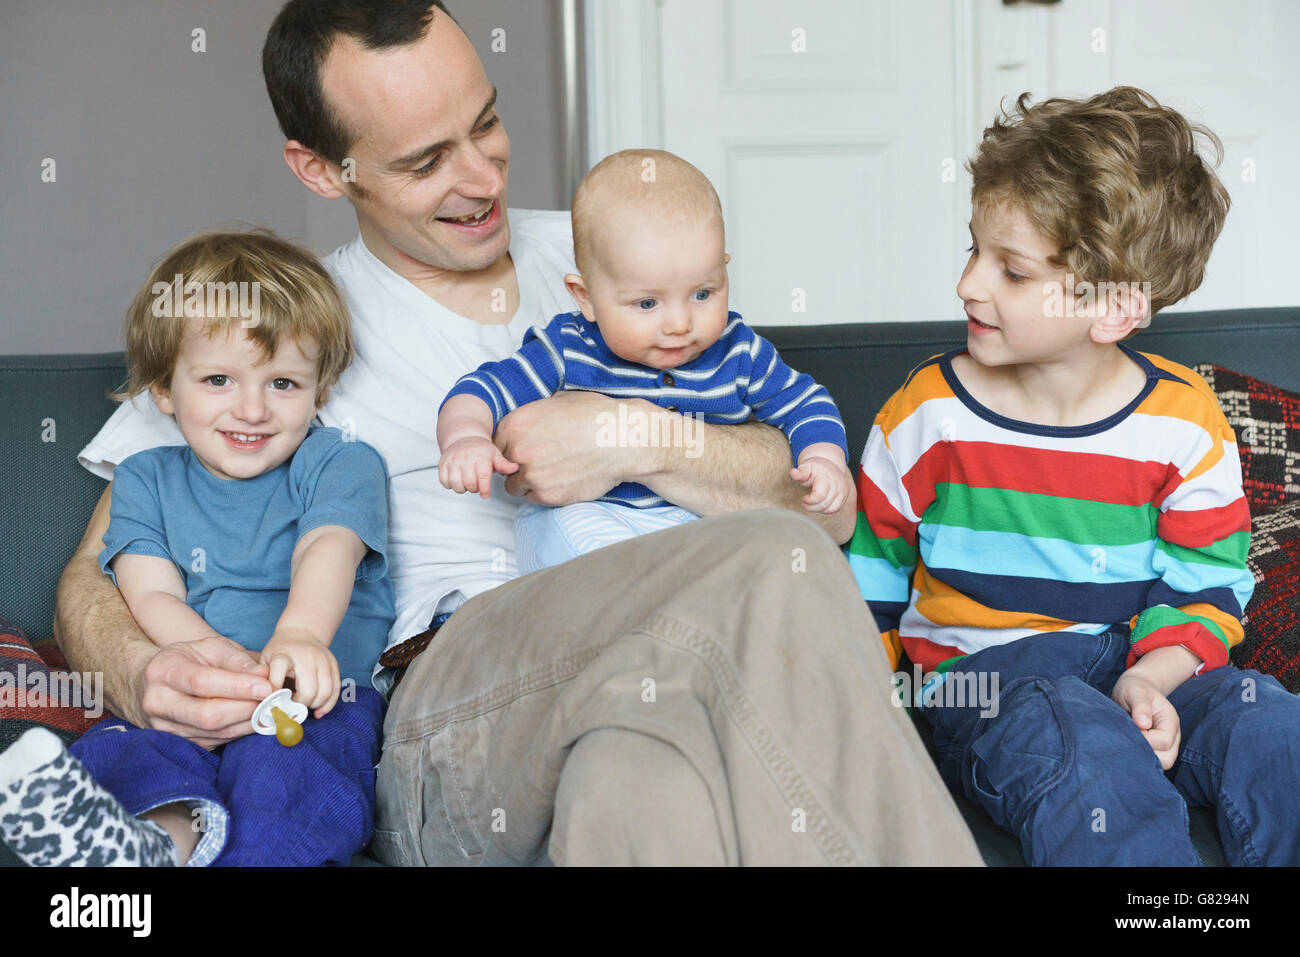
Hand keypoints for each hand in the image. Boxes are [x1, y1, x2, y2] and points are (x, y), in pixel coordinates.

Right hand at [136, 635, 272, 749]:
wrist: (150, 682)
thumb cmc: (187, 660)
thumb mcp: (210, 648)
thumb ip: (237, 660)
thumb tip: (265, 676)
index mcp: (163, 671)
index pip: (203, 683)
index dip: (238, 687)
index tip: (267, 686)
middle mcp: (157, 702)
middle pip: (208, 714)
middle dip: (246, 708)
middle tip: (273, 700)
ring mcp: (164, 727)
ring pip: (213, 732)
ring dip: (247, 722)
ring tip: (268, 709)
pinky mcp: (178, 742)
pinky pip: (214, 742)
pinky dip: (238, 731)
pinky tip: (253, 719)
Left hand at [260, 625, 340, 717]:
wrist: (301, 633)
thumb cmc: (280, 652)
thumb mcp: (265, 660)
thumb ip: (262, 679)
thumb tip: (265, 703)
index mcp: (285, 654)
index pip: (280, 670)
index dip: (274, 688)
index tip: (272, 699)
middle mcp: (307, 656)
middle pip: (309, 691)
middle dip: (299, 704)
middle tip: (291, 706)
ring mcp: (324, 660)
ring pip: (325, 692)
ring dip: (314, 705)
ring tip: (303, 705)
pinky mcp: (334, 665)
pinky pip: (336, 690)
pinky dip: (328, 704)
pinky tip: (318, 711)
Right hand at [439, 435, 517, 498]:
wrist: (464, 437)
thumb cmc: (482, 450)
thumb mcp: (495, 455)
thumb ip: (504, 464)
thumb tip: (515, 468)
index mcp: (480, 457)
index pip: (482, 477)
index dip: (484, 489)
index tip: (485, 495)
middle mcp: (465, 458)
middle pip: (469, 483)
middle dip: (474, 488)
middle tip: (477, 484)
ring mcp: (452, 461)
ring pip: (455, 484)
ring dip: (462, 488)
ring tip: (467, 483)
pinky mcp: (442, 464)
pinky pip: (444, 481)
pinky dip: (450, 485)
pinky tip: (457, 480)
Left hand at [497, 391, 641, 505]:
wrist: (620, 439)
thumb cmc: (594, 415)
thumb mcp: (558, 402)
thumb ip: (534, 416)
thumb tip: (530, 422)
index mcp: (515, 424)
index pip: (496, 444)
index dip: (510, 447)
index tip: (524, 449)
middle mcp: (517, 451)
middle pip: (503, 467)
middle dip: (518, 465)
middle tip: (540, 461)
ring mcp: (531, 476)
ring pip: (515, 486)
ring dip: (528, 482)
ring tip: (551, 472)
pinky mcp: (547, 496)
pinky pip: (533, 499)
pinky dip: (543, 493)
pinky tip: (561, 481)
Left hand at [790, 453, 852, 513]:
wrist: (829, 464)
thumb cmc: (815, 468)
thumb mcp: (806, 467)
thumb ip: (800, 472)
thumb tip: (793, 472)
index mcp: (827, 477)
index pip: (820, 495)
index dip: (810, 500)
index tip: (804, 498)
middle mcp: (837, 484)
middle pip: (825, 504)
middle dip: (812, 506)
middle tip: (805, 502)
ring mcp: (842, 490)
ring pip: (831, 508)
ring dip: (819, 509)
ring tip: (811, 504)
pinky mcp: (844, 496)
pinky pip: (835, 508)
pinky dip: (826, 510)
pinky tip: (819, 505)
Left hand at [1111, 671, 1182, 769]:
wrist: (1134, 690)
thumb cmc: (1135, 690)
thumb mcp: (1135, 692)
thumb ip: (1140, 706)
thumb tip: (1143, 724)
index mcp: (1170, 722)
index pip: (1164, 741)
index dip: (1145, 739)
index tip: (1130, 729)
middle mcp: (1172, 736)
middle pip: (1167, 759)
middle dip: (1146, 753)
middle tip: (1127, 739)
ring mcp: (1165, 746)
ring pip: (1160, 764)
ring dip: (1142, 758)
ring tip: (1127, 743)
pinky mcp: (1155, 750)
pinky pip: (1151, 763)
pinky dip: (1139, 759)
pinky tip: (1127, 748)